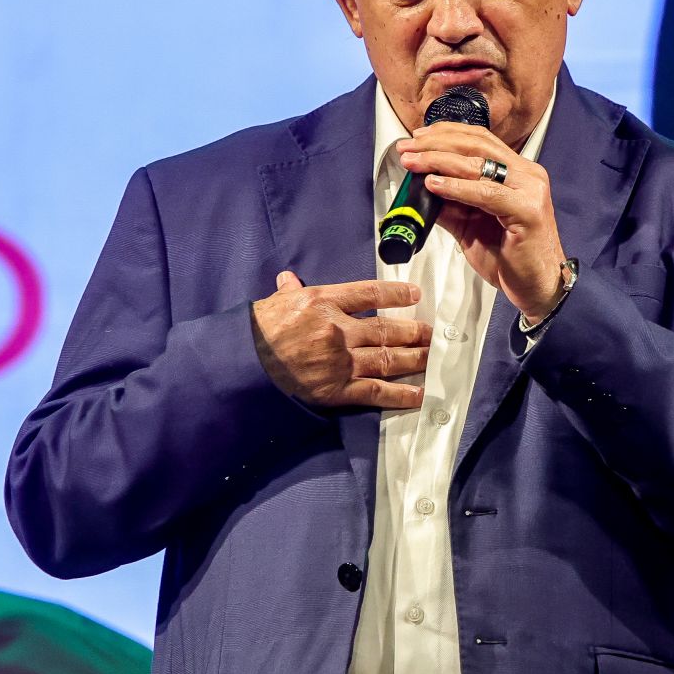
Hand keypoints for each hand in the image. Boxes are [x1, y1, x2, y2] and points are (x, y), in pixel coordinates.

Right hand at [251, 272, 429, 408]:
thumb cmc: (255, 332)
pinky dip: (398, 394)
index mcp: (322, 303)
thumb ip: (290, 292)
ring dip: (413, 358)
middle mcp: (337, 330)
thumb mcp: (274, 304)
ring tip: (431, 356)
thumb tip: (290, 278)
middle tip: (432, 332)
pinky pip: (374, 391)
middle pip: (385, 329)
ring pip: (386, 358)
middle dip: (413, 331)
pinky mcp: (336, 389)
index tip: (415, 294)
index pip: (369, 293)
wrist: (241, 364)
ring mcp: (339, 361)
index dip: (396, 294)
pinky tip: (417, 394)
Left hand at [398, 123, 565, 320]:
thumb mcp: (470, 226)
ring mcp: (530, 190)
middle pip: (477, 145)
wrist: (538, 289)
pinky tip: (434, 184)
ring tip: (413, 163)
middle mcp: (527, 175)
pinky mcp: (528, 210)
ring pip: (479, 164)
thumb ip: (450, 205)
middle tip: (407, 148)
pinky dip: (456, 187)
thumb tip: (420, 189)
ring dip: (439, 160)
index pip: (479, 140)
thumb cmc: (510, 260)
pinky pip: (486, 193)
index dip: (445, 134)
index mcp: (517, 173)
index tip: (416, 138)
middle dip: (436, 143)